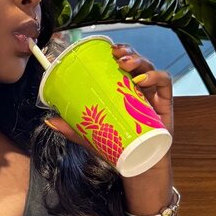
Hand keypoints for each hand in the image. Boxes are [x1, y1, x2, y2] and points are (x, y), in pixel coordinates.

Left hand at [44, 43, 173, 143]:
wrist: (140, 166)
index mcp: (123, 90)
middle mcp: (139, 87)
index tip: (106, 49)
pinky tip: (142, 80)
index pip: (121, 64)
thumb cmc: (118, 146)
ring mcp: (152, 94)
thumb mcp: (92, 136)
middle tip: (116, 54)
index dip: (117, 52)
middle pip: (135, 61)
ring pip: (149, 66)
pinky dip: (155, 76)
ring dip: (138, 60)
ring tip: (125, 64)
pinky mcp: (165, 102)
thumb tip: (49, 120)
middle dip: (127, 52)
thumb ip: (73, 128)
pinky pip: (164, 81)